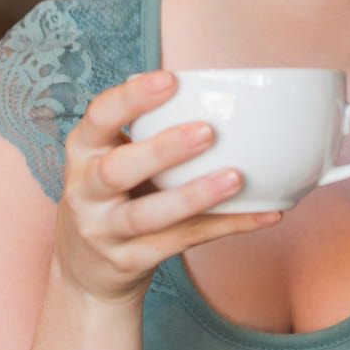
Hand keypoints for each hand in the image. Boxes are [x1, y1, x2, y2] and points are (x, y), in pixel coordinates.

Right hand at [53, 70, 281, 304]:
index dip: (131, 98)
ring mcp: (105, 231)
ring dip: (193, 196)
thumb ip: (148, 130)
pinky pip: (184, 241)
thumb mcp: (112, 157)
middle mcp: (85, 192)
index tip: (170, 79)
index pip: (98, 118)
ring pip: (147, 216)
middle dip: (161, 150)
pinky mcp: (132, 260)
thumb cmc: (114, 194)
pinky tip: (266, 214)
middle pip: (116, 171)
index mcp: (83, 152)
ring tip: (236, 178)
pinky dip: (228, 226)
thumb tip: (224, 92)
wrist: (87, 270)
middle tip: (207, 131)